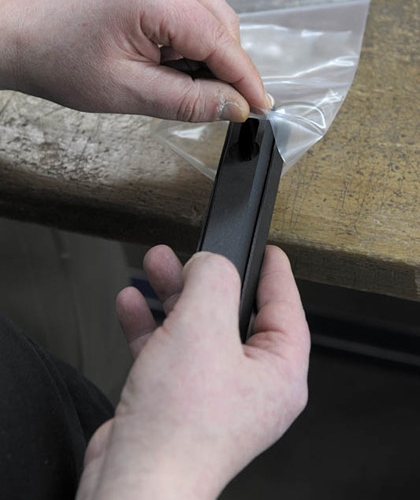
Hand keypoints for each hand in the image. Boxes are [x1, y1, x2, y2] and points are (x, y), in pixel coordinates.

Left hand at [0, 0, 270, 120]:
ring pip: (212, 17)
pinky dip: (196, 43)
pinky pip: (194, 13)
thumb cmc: (65, 62)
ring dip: (212, 55)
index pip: (218, 39)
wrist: (31, 41)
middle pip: (222, 23)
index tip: (262, 106)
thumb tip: (235, 106)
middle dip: (229, 66)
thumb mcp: (130, 93)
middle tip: (225, 105)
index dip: (244, 77)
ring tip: (187, 85)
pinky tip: (178, 66)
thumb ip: (189, 101)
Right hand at [76, 245, 309, 499]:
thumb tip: (211, 263)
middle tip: (190, 255)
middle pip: (234, 314)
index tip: (266, 249)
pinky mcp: (177, 401)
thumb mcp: (202, 329)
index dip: (274, 272)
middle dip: (206, 280)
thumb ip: (213, 281)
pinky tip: (133, 305)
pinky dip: (151, 325)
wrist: (134, 485)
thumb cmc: (178, 429)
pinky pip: (169, 351)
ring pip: (198, 329)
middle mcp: (250, 385)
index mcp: (278, 373)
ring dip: (174, 296)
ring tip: (155, 266)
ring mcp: (212, 395)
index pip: (285, 308)